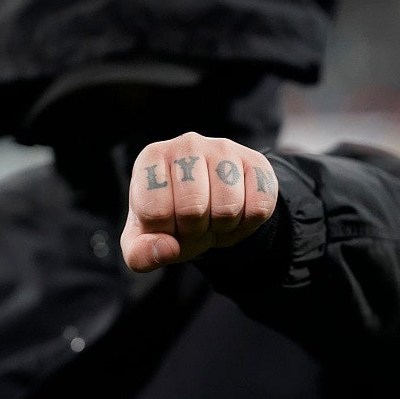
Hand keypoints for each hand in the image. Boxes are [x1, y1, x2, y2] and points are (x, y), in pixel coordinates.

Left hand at [120, 132, 277, 272]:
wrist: (208, 206)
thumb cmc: (170, 219)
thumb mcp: (145, 240)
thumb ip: (141, 254)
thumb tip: (167, 248)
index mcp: (150, 158)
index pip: (155, 211)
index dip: (164, 232)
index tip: (167, 222)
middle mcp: (186, 144)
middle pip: (192, 209)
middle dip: (194, 231)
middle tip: (194, 223)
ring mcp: (223, 149)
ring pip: (228, 208)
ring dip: (222, 228)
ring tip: (214, 218)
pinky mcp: (256, 162)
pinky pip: (259, 207)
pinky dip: (248, 224)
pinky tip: (238, 214)